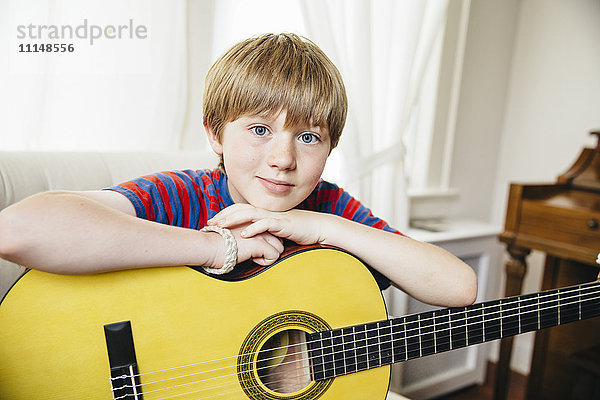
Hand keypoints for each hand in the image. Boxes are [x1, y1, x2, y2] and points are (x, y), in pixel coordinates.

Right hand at [206, 223, 283, 268]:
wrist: (207, 246)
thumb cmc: (214, 244)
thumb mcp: (231, 236)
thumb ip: (241, 237)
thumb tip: (244, 247)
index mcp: (251, 221)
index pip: (269, 231)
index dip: (265, 243)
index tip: (252, 250)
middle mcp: (257, 225)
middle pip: (278, 238)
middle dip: (270, 249)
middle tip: (255, 255)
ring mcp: (259, 234)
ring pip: (279, 247)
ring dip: (269, 256)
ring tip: (253, 257)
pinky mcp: (259, 244)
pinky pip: (274, 256)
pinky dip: (265, 262)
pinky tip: (252, 260)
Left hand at [207, 204, 329, 245]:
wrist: (318, 227)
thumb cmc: (299, 230)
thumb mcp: (277, 230)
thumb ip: (264, 232)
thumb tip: (252, 239)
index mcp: (264, 212)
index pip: (241, 209)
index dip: (226, 213)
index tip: (213, 221)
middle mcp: (267, 211)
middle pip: (241, 209)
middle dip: (224, 215)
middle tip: (209, 223)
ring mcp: (274, 216)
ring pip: (250, 214)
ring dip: (233, 220)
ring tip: (220, 226)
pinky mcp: (283, 224)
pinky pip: (266, 224)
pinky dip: (254, 228)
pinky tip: (244, 234)